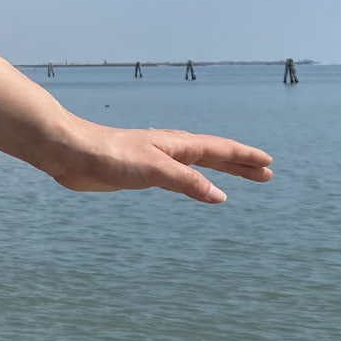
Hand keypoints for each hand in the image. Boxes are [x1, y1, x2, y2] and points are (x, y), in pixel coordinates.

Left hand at [48, 119, 272, 204]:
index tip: (268, 163)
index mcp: (178, 145)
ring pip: (198, 164)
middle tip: (266, 174)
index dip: (245, 157)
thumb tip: (220, 196)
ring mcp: (157, 159)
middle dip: (240, 164)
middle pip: (215, 155)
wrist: (72, 152)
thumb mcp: (155, 170)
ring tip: (239, 176)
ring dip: (221, 169)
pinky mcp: (141, 172)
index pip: (221, 149)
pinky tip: (194, 187)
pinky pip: (179, 176)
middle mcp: (171, 149)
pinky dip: (195, 180)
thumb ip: (188, 182)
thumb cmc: (111, 156)